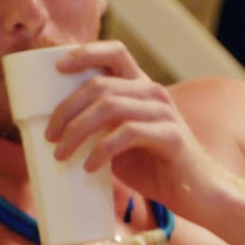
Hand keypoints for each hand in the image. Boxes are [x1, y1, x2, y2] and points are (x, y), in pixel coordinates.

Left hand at [44, 41, 218, 213]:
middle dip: (66, 109)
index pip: (115, 52)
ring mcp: (164, 112)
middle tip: (49, 136)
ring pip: (109, 106)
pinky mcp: (171, 136)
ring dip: (77, 130)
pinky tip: (89, 166)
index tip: (57, 67)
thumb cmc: (151, 165)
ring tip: (61, 154)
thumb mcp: (118, 139)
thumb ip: (97, 126)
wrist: (195, 192)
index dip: (85, 53)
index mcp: (140, 87)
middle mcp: (153, 92)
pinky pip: (127, 133)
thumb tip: (53, 127)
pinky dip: (101, 150)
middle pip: (100, 85)